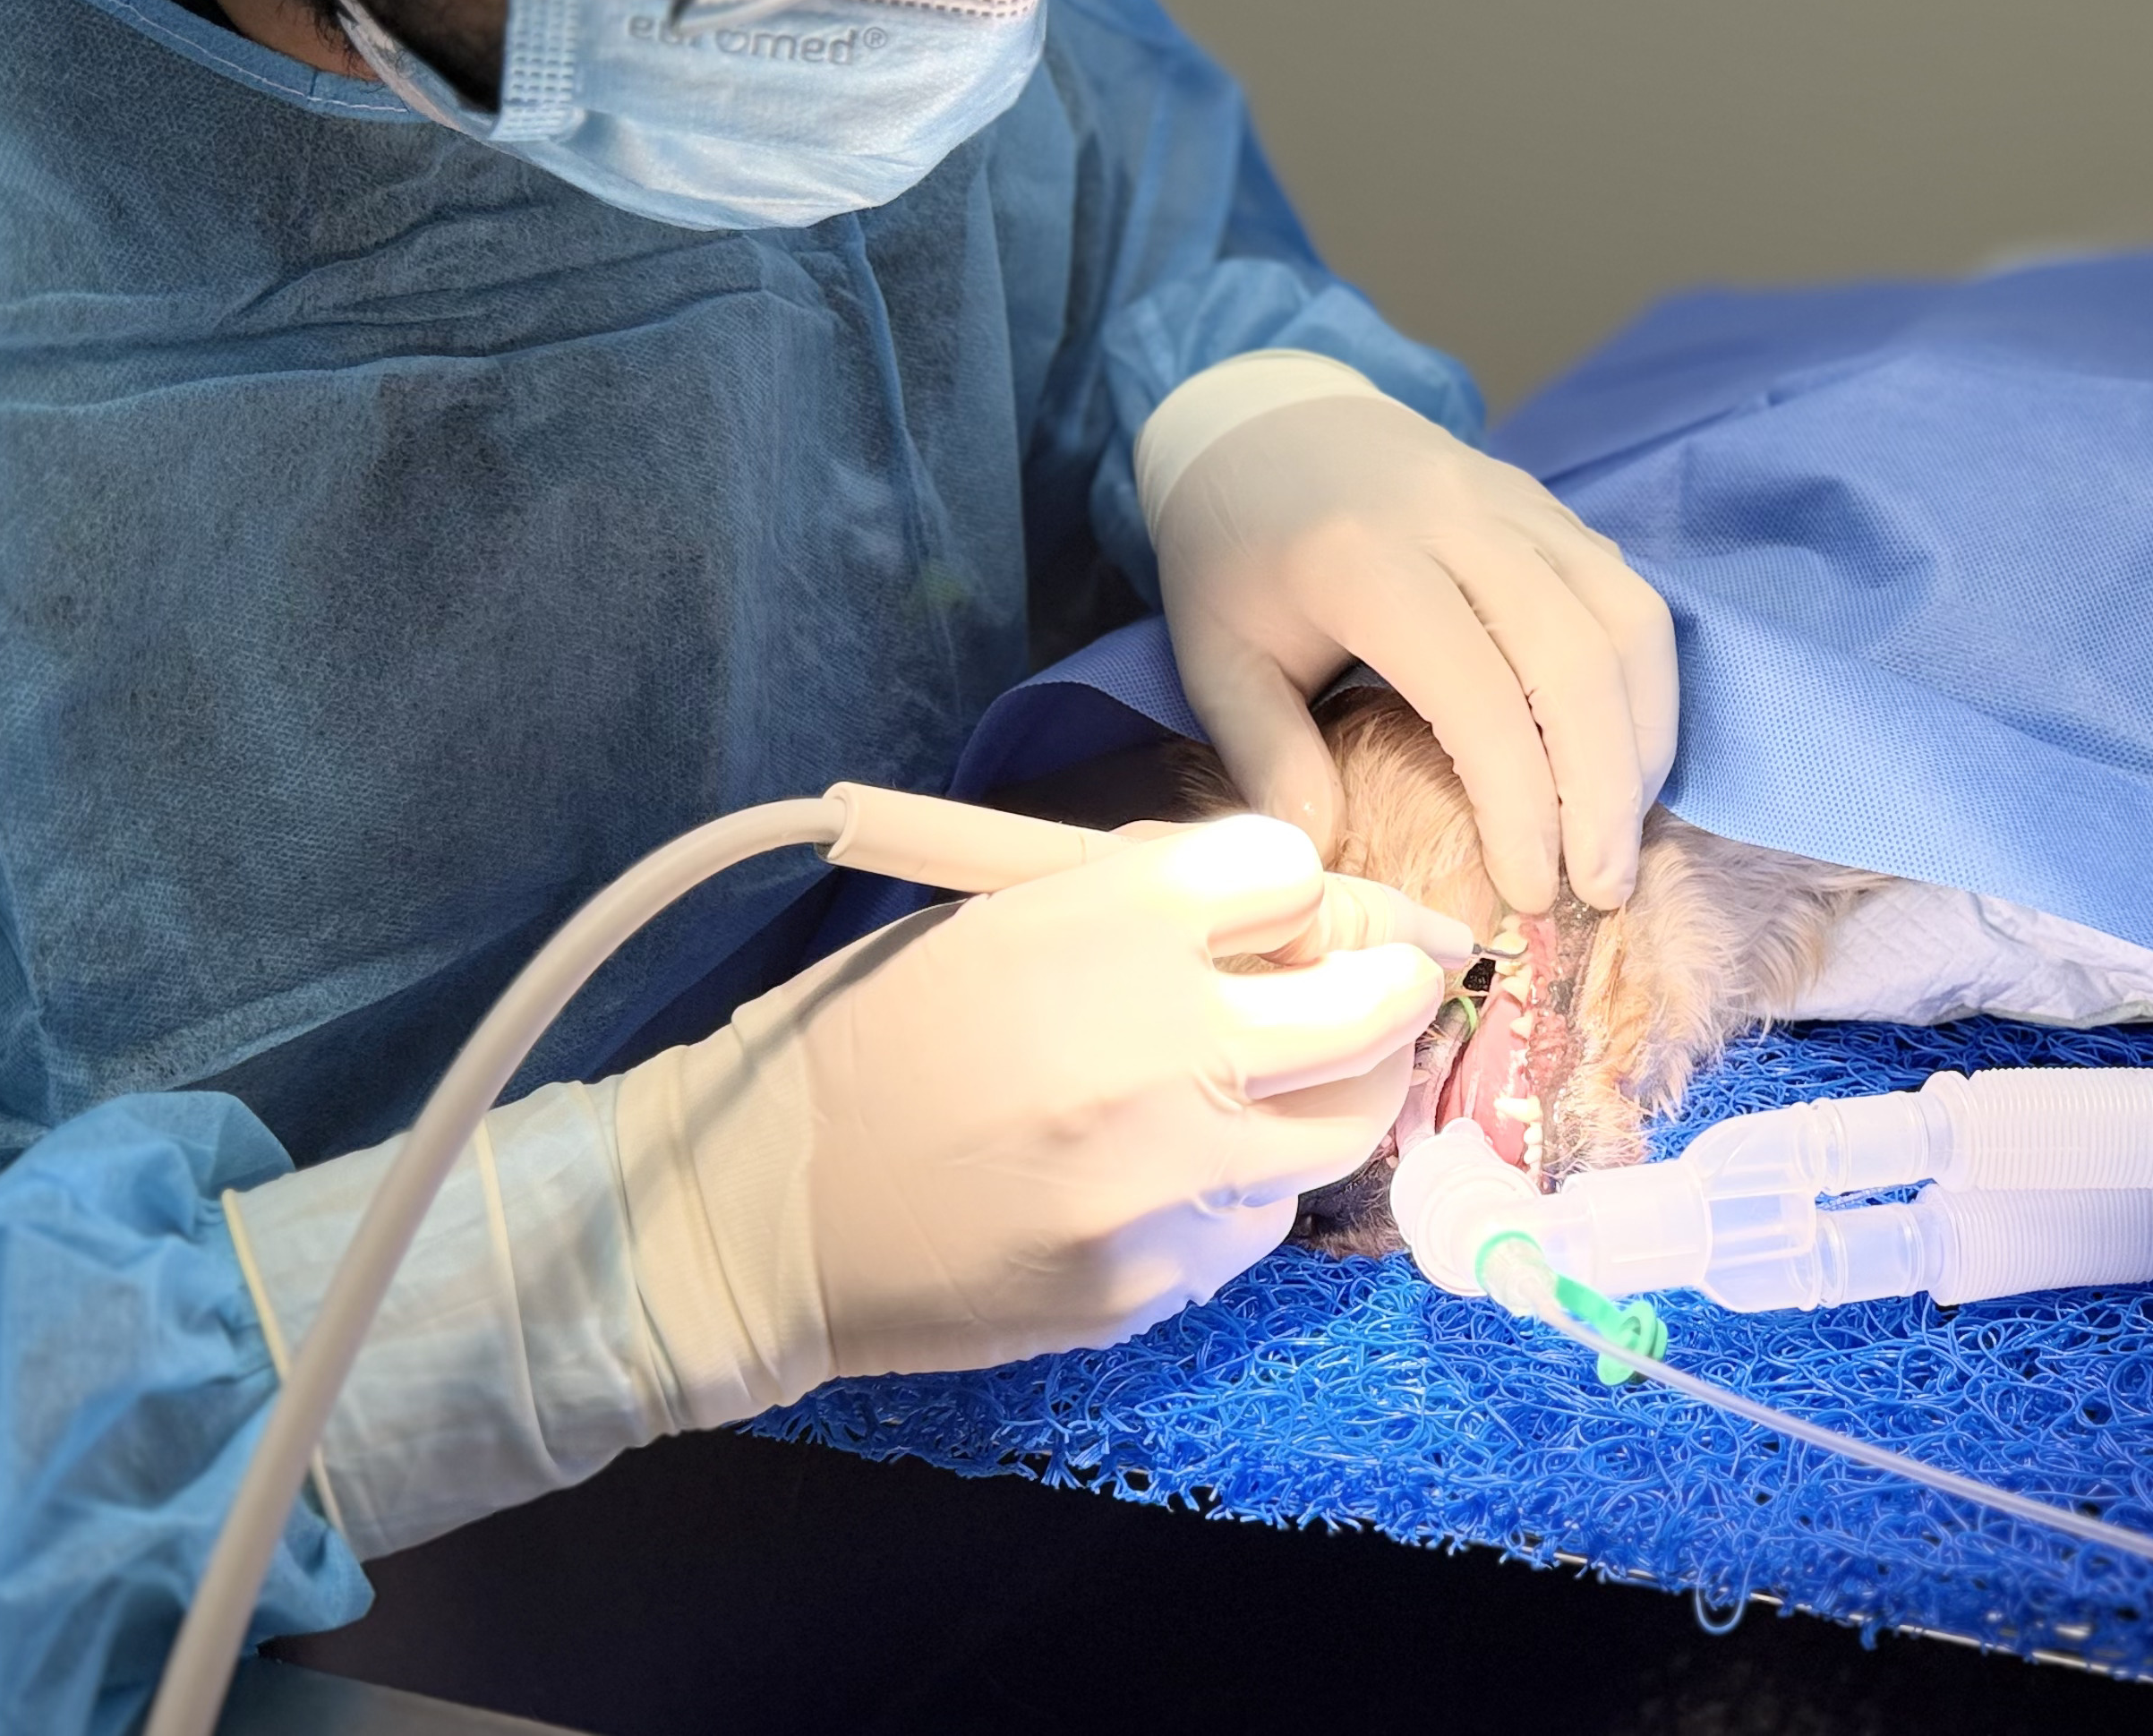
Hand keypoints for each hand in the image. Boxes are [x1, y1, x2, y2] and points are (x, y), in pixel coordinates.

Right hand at [631, 815, 1449, 1390]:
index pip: (1294, 873)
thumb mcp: (999, 920)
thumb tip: (1291, 906)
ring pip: (1340, 1128)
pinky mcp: (1156, 1279)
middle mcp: (1161, 1043)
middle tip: (1393, 990)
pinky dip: (1241, 1188)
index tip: (1293, 914)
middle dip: (1393, 989)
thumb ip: (1147, 907)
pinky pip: (1257, 1220)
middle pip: (1370, 1006)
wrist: (759, 1208)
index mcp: (1111, 922)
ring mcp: (1166, 1176)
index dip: (1300, 892)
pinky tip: (1172, 1174)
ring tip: (1287, 1082)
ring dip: (1331, 1097)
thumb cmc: (870, 1041)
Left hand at [1143, 355, 1677, 911]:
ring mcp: (1520, 505)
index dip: (1522, 807)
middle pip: (1578, 662)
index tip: (1528, 892)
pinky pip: (1629, 595)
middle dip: (1605, 791)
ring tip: (1621, 833)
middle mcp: (1460, 521)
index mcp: (1366, 562)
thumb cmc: (1233, 551)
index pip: (1482, 698)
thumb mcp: (1214, 659)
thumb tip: (1325, 861)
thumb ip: (1268, 758)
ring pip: (1628, 622)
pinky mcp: (1553, 508)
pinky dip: (1644, 686)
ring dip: (1645, 740)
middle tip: (1600, 889)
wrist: (1263, 420)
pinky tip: (1622, 758)